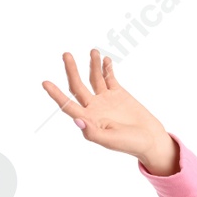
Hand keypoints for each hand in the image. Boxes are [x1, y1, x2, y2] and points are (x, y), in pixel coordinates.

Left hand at [41, 50, 175, 173]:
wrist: (151, 140)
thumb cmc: (131, 144)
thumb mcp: (111, 141)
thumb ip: (93, 133)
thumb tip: (77, 120)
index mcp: (89, 119)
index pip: (68, 105)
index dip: (56, 94)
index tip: (45, 83)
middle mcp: (93, 107)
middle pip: (78, 86)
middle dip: (71, 70)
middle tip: (66, 55)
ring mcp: (105, 99)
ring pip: (94, 78)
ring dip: (92, 64)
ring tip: (93, 51)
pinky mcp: (118, 93)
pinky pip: (109, 77)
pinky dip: (107, 68)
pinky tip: (105, 59)